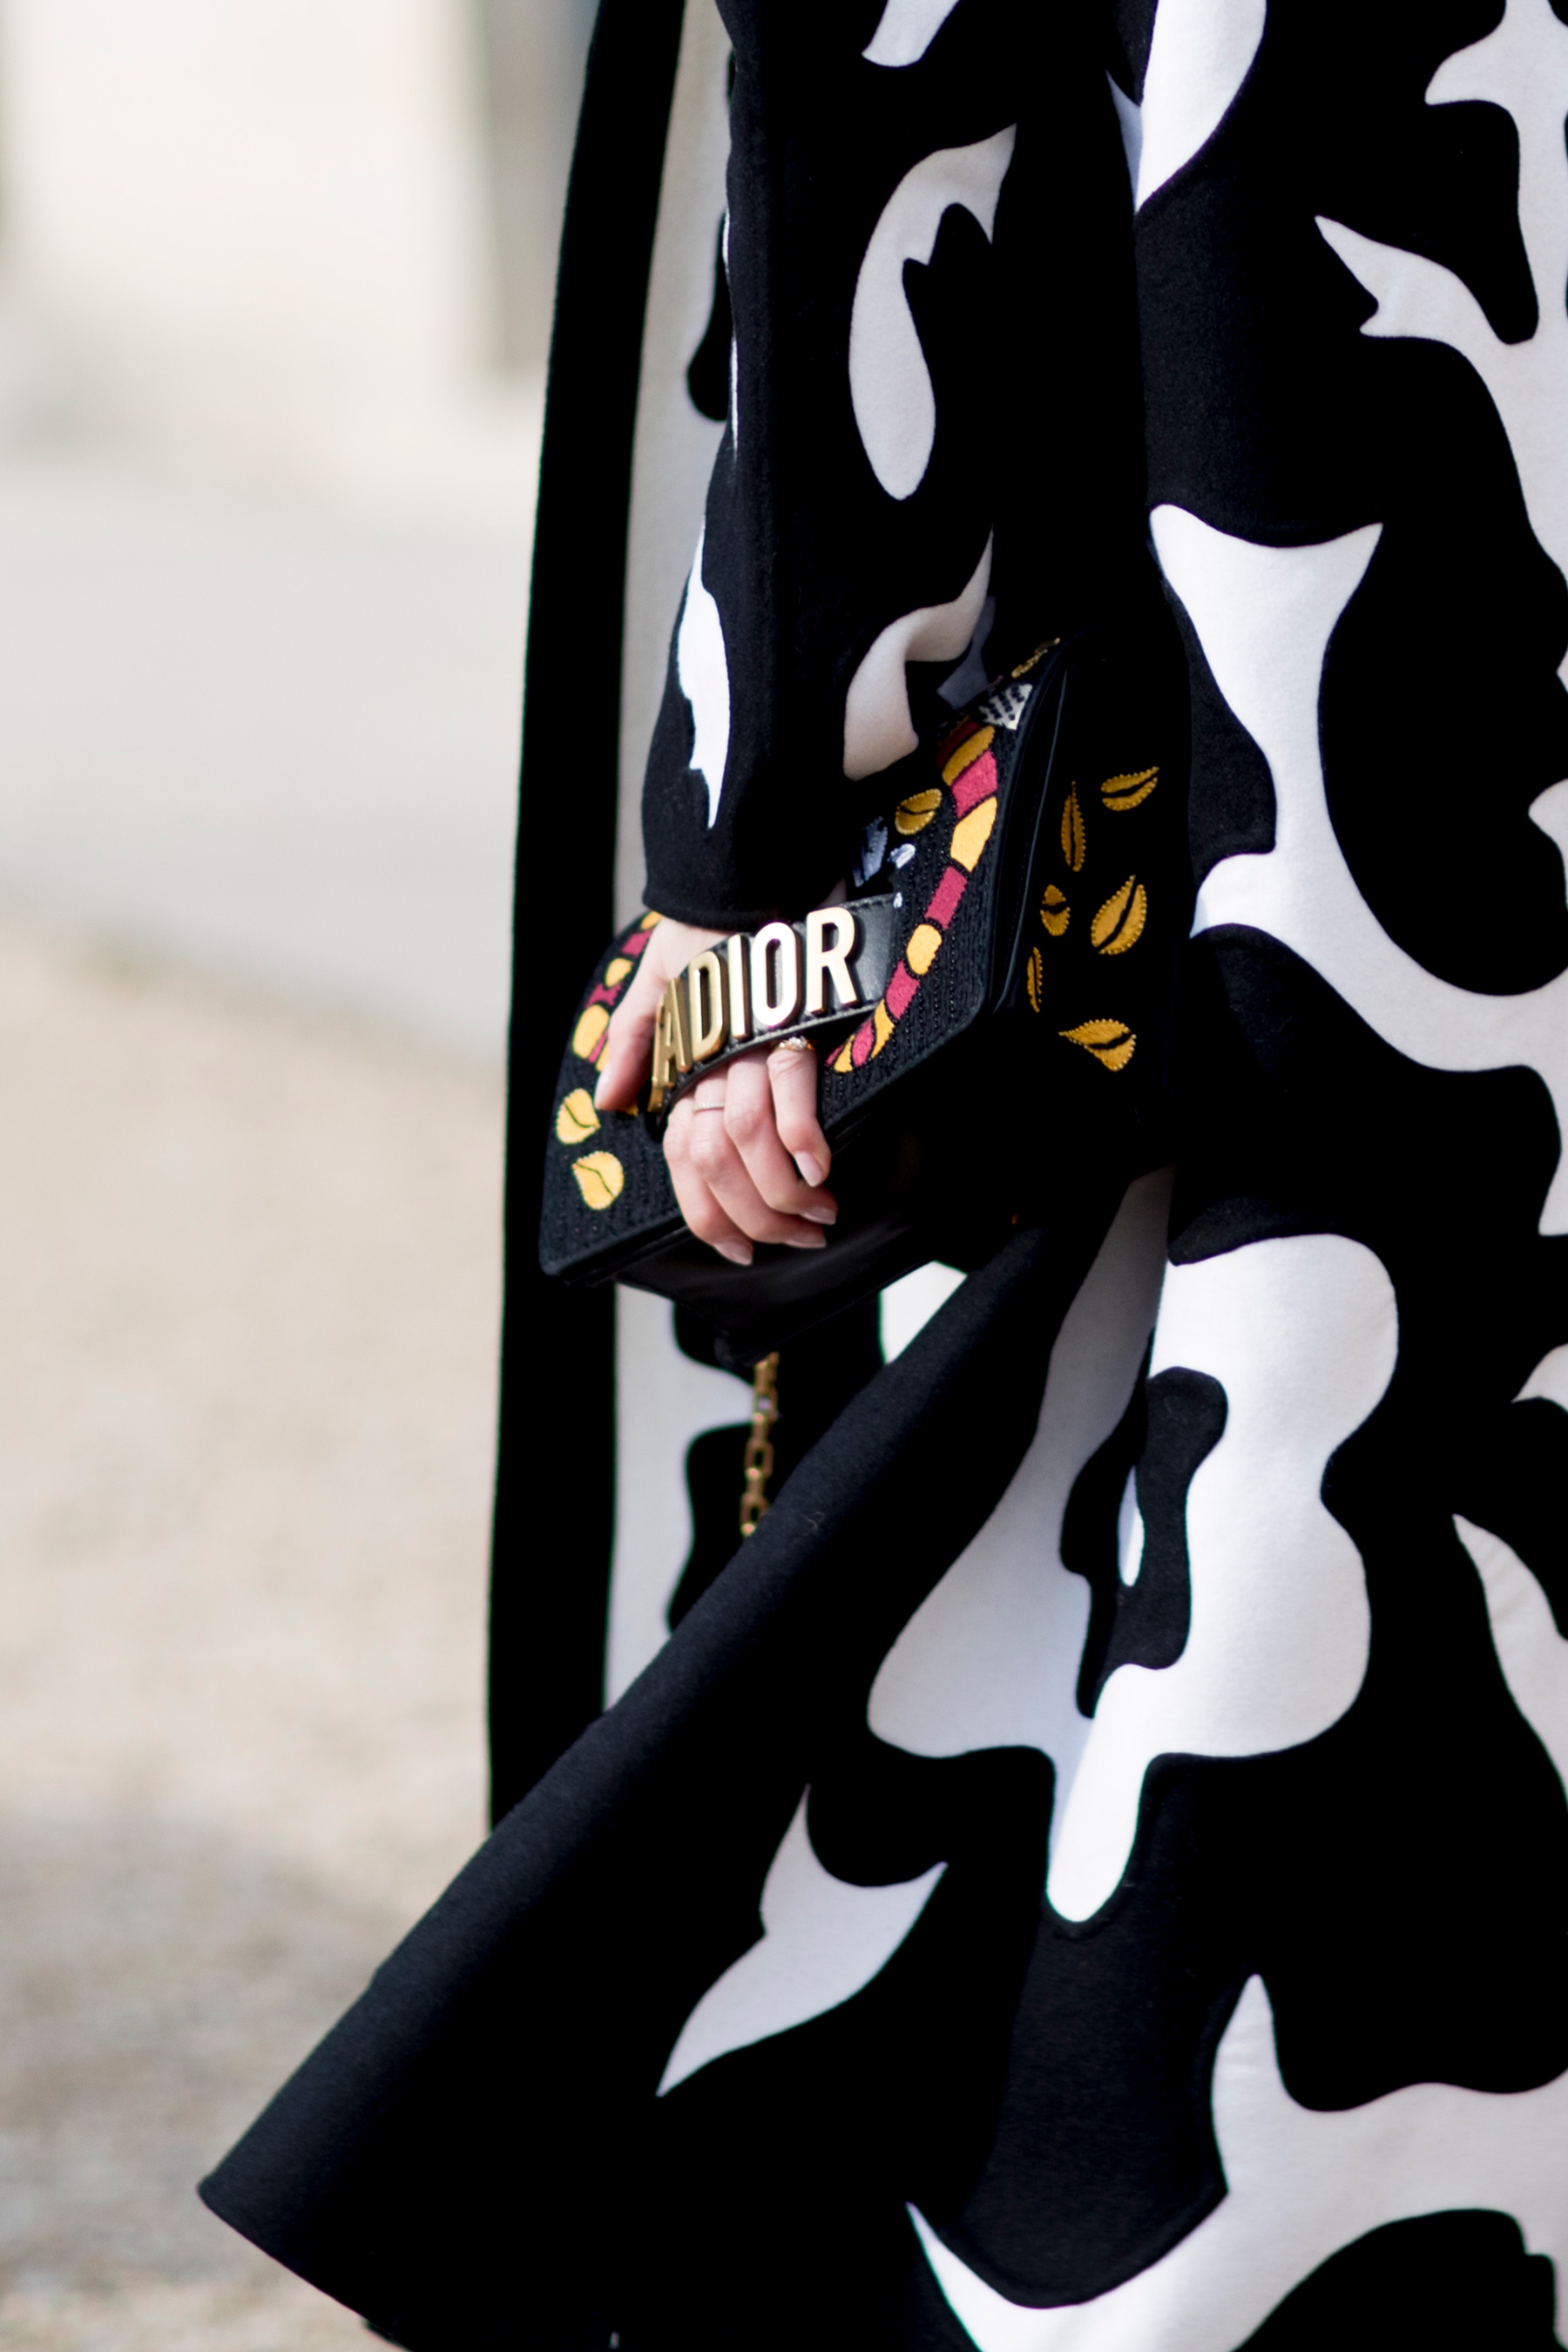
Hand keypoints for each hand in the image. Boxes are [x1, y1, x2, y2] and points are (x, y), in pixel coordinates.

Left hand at [595, 915, 836, 1265]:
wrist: (743, 852)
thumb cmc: (705, 915)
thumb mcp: (656, 972)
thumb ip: (635, 1040)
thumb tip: (611, 1102)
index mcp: (682, 1054)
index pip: (682, 1156)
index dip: (706, 1212)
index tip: (737, 1249)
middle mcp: (711, 1054)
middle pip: (716, 1159)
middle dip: (754, 1216)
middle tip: (794, 1241)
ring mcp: (749, 1035)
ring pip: (748, 1136)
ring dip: (782, 1190)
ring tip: (818, 1217)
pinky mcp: (790, 1011)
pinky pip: (791, 1083)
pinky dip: (802, 1133)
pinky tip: (820, 1169)